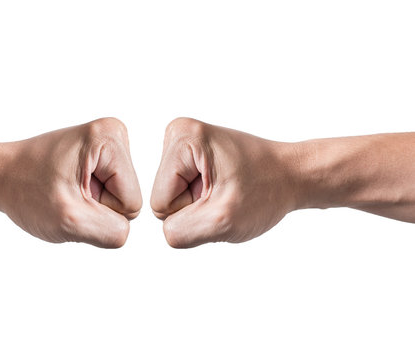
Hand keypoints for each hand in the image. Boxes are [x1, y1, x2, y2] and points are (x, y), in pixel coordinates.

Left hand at [0, 117, 141, 247]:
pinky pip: (111, 194)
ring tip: (65, 189)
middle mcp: (115, 133)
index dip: (98, 210)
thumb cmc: (25, 191)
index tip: (69, 193)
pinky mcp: (103, 156)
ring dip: (91, 205)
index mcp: (110, 138)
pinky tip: (67, 187)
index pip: (131, 203)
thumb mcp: (68, 220)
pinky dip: (88, 199)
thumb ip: (111, 232)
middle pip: (128, 199)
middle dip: (96, 206)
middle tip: (66, 193)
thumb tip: (126, 230)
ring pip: (120, 200)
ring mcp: (109, 144)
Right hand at [151, 117, 296, 247]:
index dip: (193, 211)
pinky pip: (180, 194)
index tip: (222, 194)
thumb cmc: (266, 191)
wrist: (292, 175)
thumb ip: (181, 232)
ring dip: (200, 204)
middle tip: (226, 193)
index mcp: (182, 138)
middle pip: (163, 199)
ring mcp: (182, 144)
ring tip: (227, 189)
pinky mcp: (188, 156)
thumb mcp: (223, 220)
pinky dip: (202, 199)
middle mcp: (177, 133)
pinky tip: (223, 186)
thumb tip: (166, 230)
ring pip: (171, 199)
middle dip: (195, 206)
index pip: (160, 203)